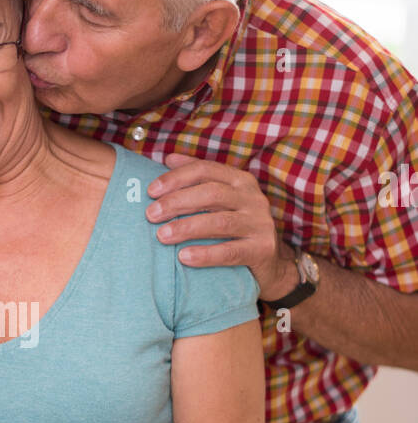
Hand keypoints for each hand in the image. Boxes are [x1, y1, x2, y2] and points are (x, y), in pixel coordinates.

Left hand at [145, 153, 296, 300]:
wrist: (270, 264)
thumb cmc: (236, 228)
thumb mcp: (221, 201)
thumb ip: (198, 179)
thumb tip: (169, 159)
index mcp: (240, 181)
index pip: (205, 169)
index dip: (177, 177)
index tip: (151, 191)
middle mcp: (253, 198)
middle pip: (212, 193)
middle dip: (177, 202)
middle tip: (151, 215)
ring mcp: (260, 224)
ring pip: (220, 222)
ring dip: (187, 227)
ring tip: (161, 235)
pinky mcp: (262, 250)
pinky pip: (230, 252)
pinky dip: (205, 254)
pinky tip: (184, 257)